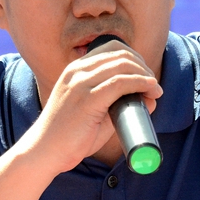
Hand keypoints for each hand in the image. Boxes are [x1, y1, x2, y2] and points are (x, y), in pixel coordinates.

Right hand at [21, 40, 162, 174]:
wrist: (44, 152)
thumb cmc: (68, 137)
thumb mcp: (93, 113)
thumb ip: (117, 103)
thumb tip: (148, 97)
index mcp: (75, 70)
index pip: (111, 48)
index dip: (134, 58)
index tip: (145, 76)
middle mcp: (76, 71)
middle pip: (120, 53)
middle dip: (142, 66)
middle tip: (153, 84)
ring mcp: (80, 83)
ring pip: (122, 65)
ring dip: (145, 75)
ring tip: (155, 90)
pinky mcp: (87, 99)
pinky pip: (120, 83)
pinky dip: (140, 83)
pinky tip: (150, 90)